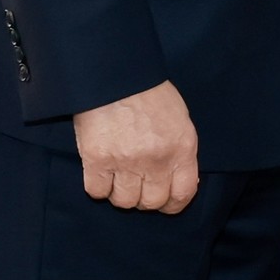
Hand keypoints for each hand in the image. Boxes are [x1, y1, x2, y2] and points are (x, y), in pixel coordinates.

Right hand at [73, 81, 199, 213]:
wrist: (116, 76)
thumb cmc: (149, 93)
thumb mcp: (179, 120)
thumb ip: (180, 151)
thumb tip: (177, 178)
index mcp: (182, 149)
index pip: (183, 194)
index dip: (172, 204)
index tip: (165, 202)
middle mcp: (157, 160)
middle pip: (151, 202)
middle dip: (145, 199)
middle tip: (137, 186)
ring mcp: (126, 162)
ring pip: (124, 201)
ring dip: (121, 194)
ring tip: (118, 177)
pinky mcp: (97, 159)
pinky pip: (97, 191)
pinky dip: (98, 186)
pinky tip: (101, 172)